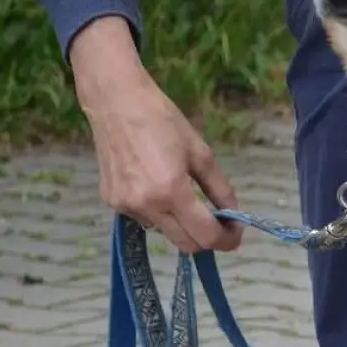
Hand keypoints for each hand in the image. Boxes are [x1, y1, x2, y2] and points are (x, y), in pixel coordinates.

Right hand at [71, 16, 243, 253]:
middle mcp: (146, 205)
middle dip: (207, 238)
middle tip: (220, 222)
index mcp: (172, 192)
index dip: (227, 240)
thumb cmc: (163, 121)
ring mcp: (124, 206)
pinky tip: (157, 187)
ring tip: (184, 195)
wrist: (116, 102)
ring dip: (182, 224)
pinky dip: (159, 213)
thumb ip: (220, 190)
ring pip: (165, 233)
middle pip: (186, 244)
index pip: (206, 237)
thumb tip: (234, 216)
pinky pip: (145, 219)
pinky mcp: (110, 202)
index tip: (236, 232)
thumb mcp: (202, 154)